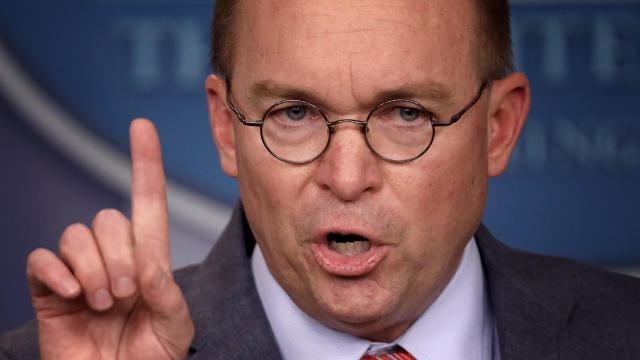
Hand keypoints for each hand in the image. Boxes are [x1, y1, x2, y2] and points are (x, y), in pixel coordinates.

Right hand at [26, 119, 193, 359]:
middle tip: (125, 295)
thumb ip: (170, 299)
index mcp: (149, 262)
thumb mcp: (176, 332)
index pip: (148, 203)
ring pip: (77, 235)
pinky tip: (74, 296)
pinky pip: (42, 260)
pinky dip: (57, 273)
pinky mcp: (50, 290)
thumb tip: (150, 269)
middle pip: (109, 219)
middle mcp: (114, 258)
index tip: (142, 127)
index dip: (146, 164)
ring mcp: (80, 272)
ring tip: (102, 303)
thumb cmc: (149, 359)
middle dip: (118, 255)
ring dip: (93, 268)